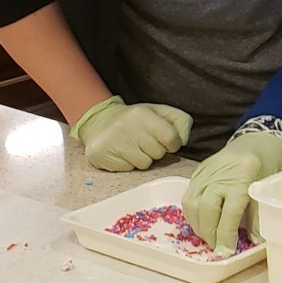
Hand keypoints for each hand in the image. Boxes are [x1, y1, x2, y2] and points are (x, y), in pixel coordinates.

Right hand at [70, 96, 191, 171]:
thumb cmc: (136, 119)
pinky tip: (122, 152)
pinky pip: (128, 170)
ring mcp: (113, 142)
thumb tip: (182, 141)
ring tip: (133, 146)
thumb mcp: (159, 112)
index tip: (167, 141)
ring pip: (144, 164)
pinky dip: (129, 164)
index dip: (173, 143)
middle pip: (158, 153)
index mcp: (143, 114)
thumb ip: (180, 121)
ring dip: (142, 158)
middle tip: (145, 141)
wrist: (99, 121)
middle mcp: (127, 127)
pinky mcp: (101, 156)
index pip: (171, 137)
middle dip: (156, 150)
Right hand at [181, 131, 281, 252]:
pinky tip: (202, 222)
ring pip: (192, 203)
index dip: (226, 235)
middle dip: (209, 233)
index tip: (226, 251)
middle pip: (206, 208)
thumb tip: (252, 241)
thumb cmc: (267, 165)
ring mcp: (206, 171)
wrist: (257, 139)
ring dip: (198, 225)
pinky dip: (193, 214)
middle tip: (216, 247)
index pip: (230, 212)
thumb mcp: (265, 188)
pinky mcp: (198, 171)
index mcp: (243, 177)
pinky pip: (188, 196)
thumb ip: (256, 214)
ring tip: (209, 237)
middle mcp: (221, 174)